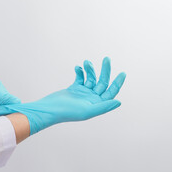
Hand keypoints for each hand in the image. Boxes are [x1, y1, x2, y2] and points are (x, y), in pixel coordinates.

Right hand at [5, 57, 125, 134]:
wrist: (49, 109)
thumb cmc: (67, 112)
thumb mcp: (87, 110)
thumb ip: (104, 106)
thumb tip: (119, 101)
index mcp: (96, 104)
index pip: (111, 92)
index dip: (118, 83)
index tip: (122, 73)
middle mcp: (91, 99)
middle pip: (102, 82)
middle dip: (105, 71)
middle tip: (107, 59)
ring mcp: (82, 93)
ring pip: (91, 78)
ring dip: (90, 70)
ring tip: (86, 62)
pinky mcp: (74, 89)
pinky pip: (81, 78)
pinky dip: (80, 72)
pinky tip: (77, 68)